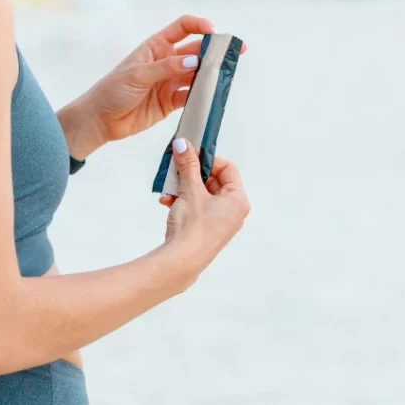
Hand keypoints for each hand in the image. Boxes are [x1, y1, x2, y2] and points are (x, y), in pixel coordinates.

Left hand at [80, 15, 245, 144]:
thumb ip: (166, 67)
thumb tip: (194, 61)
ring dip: (211, 74)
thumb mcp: (138, 74)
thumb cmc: (112, 90)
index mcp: (156, 46)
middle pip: (196, 51)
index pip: (182, 28)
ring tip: (227, 76)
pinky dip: (202, 96)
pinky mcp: (171, 102)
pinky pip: (191, 96)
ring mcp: (169, 82)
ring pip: (197, 74)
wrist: (100, 119)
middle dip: (215, 51)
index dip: (199, 26)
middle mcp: (166, 61)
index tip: (214, 31)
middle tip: (236, 53)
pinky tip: (212, 96)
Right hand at [161, 139, 249, 282]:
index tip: (191, 156)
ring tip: (168, 188)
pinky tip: (166, 202)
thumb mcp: (190, 190)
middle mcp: (233, 211)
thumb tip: (183, 144)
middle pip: (213, 181)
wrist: (181, 261)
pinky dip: (182, 202)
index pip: (227, 169)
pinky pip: (196, 207)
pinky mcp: (206, 230)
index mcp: (238, 200)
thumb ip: (187, 165)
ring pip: (202, 194)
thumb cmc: (193, 227)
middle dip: (191, 175)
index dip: (208, 160)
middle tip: (176, 169)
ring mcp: (220, 222)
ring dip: (183, 188)